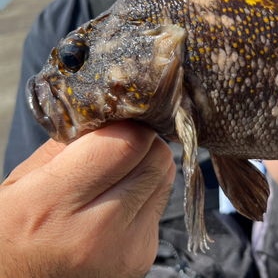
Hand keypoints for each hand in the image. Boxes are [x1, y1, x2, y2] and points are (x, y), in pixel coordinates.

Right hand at [0, 121, 174, 277]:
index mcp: (53, 203)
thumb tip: (111, 117)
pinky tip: (119, 202)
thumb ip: (67, 145)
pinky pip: (159, 204)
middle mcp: (98, 230)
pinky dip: (146, 193)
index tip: (117, 120)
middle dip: (142, 141)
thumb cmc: (11, 234)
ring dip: (147, 165)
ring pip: (165, 178)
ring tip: (117, 174)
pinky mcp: (142, 256)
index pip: (127, 142)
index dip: (127, 123)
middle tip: (120, 143)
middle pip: (155, 158)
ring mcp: (126, 248)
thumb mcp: (20, 182)